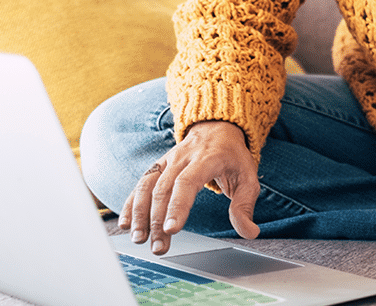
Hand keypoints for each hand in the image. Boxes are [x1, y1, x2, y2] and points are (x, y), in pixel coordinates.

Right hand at [119, 121, 260, 253]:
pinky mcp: (158, 166)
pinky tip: (126, 223)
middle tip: (158, 247)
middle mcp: (182, 158)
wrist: (217, 127)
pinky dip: (131, 203)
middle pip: (164, 189)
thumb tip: (249, 232)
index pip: (188, 182)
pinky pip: (141, 184)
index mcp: (206, 159)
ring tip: (138, 238)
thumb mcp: (248, 177)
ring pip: (148, 186)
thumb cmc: (233, 156)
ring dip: (140, 213)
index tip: (172, 229)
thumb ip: (245, 205)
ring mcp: (167, 160)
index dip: (178, 206)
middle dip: (158, 220)